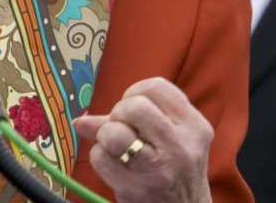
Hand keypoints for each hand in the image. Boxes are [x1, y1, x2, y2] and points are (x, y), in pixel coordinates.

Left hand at [73, 77, 213, 202]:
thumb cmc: (173, 169)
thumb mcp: (170, 139)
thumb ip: (131, 119)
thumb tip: (81, 120)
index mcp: (194, 126)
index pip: (156, 87)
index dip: (135, 93)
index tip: (134, 109)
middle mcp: (181, 146)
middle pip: (133, 106)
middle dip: (119, 113)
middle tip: (124, 128)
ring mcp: (159, 169)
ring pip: (113, 132)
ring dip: (106, 135)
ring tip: (116, 146)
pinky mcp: (136, 189)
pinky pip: (100, 157)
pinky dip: (99, 157)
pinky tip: (113, 164)